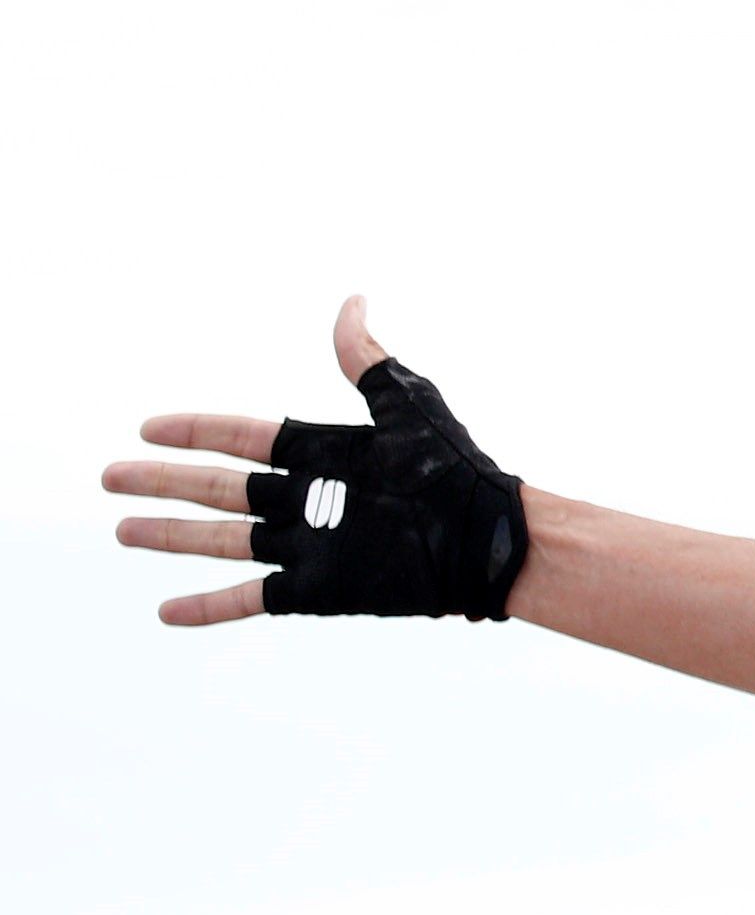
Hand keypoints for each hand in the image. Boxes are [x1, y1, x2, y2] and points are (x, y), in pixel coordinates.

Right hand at [104, 297, 529, 622]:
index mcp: (324, 453)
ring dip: (171, 537)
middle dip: (164, 483)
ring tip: (123, 531)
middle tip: (109, 477)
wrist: (486, 537)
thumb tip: (351, 301)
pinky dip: (209, 607)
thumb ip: (368, 361)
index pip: (244, 438)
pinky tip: (165, 612)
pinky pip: (251, 598)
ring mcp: (308, 545)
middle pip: (218, 488)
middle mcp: (307, 498)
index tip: (148, 428)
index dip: (195, 432)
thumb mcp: (407, 406)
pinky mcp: (316, 589)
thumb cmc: (454, 468)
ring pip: (221, 540)